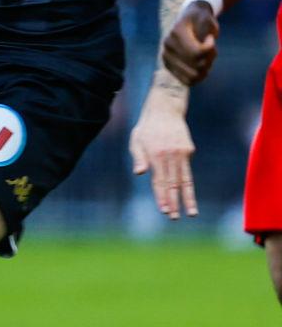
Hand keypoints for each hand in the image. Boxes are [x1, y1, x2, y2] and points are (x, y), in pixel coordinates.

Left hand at [129, 93, 197, 218]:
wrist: (166, 109)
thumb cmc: (146, 127)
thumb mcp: (136, 140)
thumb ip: (138, 157)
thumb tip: (139, 174)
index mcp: (156, 155)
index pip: (159, 181)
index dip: (162, 197)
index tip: (165, 210)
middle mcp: (171, 155)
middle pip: (173, 184)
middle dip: (174, 202)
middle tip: (175, 218)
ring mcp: (182, 153)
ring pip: (185, 180)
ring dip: (188, 197)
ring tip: (191, 213)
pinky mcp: (189, 150)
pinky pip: (186, 169)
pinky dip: (187, 183)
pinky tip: (187, 195)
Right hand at [161, 4, 217, 86]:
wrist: (190, 21)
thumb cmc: (201, 20)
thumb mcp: (208, 20)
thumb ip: (205, 29)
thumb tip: (202, 42)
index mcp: (176, 32)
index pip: (197, 53)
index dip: (209, 49)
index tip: (211, 38)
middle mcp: (168, 45)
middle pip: (197, 65)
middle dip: (209, 58)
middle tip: (211, 49)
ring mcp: (166, 57)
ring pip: (193, 76)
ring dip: (205, 68)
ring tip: (206, 58)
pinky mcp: (169, 66)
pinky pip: (187, 81)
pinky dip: (199, 77)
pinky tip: (202, 67)